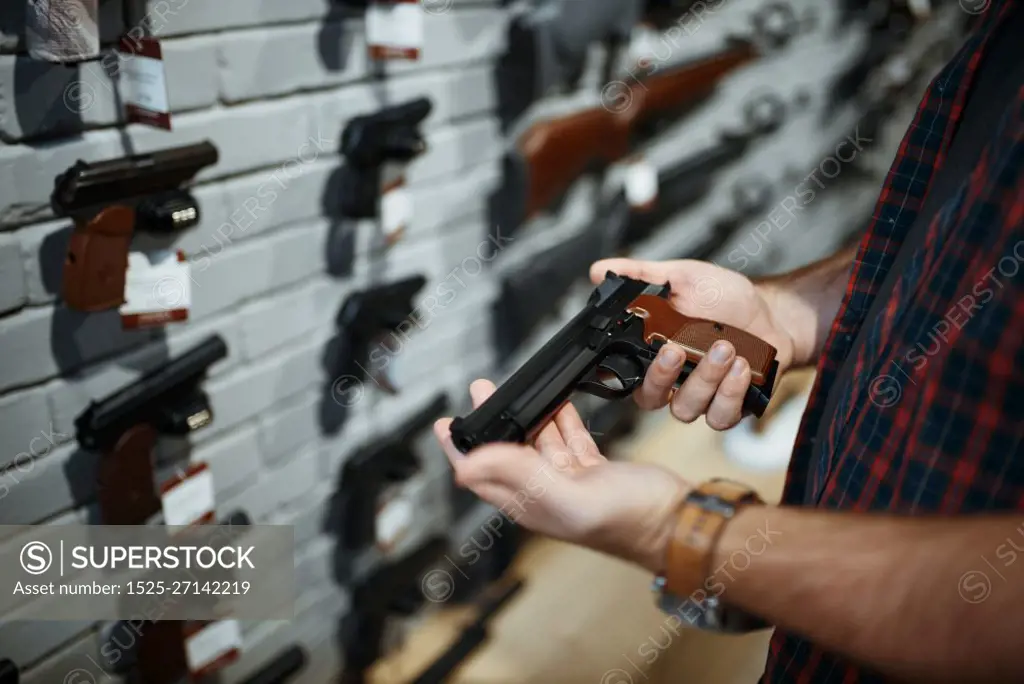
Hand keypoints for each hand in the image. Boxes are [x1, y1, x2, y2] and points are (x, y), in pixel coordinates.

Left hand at [434, 379, 689, 572]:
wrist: (677, 521)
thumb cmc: (630, 521)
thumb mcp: (568, 495)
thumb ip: (520, 476)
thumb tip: (470, 464)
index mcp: (530, 504)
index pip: (481, 476)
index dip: (460, 450)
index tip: (446, 425)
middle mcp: (545, 493)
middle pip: (505, 452)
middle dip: (490, 422)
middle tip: (479, 393)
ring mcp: (570, 481)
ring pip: (536, 441)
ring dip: (523, 415)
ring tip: (507, 390)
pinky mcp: (593, 469)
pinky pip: (568, 439)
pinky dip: (560, 418)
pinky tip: (556, 403)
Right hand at [590, 258, 798, 430]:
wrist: (772, 312)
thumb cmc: (724, 298)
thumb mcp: (681, 277)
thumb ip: (640, 275)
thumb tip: (599, 270)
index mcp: (652, 352)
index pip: (621, 372)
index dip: (618, 370)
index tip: (631, 348)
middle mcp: (672, 380)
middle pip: (649, 398)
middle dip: (662, 376)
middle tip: (677, 350)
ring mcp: (700, 397)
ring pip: (686, 408)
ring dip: (704, 379)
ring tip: (724, 348)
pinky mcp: (728, 407)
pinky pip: (720, 416)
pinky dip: (730, 394)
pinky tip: (742, 368)